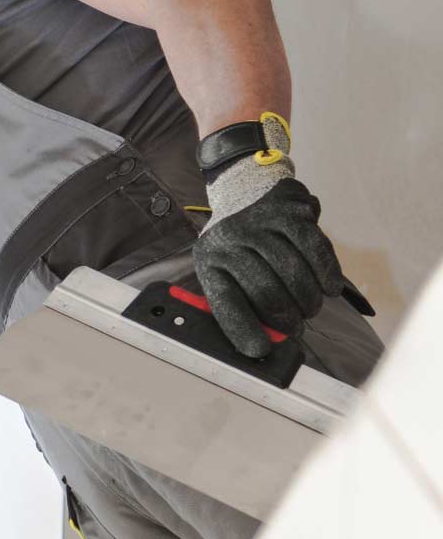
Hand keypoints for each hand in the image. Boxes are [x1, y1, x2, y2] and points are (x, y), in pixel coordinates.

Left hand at [191, 177, 346, 356]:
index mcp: (209, 260)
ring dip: (308, 299)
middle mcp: (229, 239)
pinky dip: (326, 273)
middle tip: (296, 326)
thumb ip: (239, 302)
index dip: (244, 329)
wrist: (244, 189)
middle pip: (266, 290)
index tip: (260, 349)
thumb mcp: (224, 270)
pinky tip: (330, 289)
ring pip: (293, 271)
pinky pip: (314, 247)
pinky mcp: (288, 212)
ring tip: (310, 308)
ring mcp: (259, 223)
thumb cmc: (237, 244)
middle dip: (287, 318)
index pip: (225, 301)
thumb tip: (260, 345)